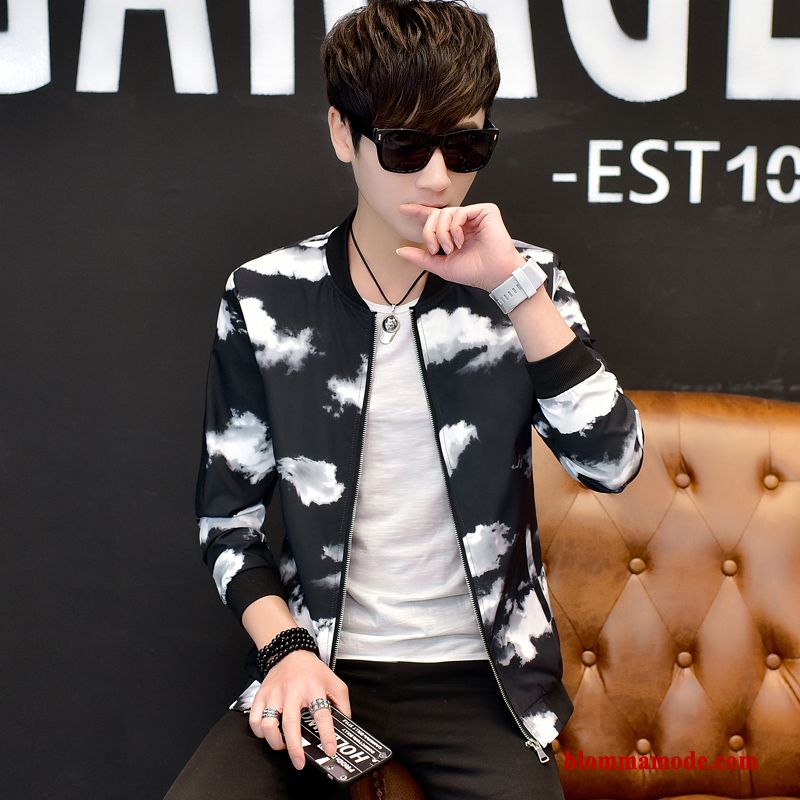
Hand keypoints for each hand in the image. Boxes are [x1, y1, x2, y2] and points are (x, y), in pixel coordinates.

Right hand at [249, 649, 351, 770]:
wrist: (291, 652)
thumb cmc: (313, 671)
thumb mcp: (335, 683)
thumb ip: (342, 705)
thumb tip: (344, 728)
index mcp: (313, 687)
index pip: (322, 714)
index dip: (326, 735)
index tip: (330, 750)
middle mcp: (292, 691)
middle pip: (291, 723)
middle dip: (295, 748)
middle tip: (299, 763)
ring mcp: (274, 694)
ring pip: (268, 725)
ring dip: (275, 742)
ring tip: (284, 746)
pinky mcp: (261, 696)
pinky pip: (255, 720)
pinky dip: (260, 732)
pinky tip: (269, 734)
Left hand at [396, 202, 526, 292]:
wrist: (494, 275)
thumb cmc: (474, 272)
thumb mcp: (441, 266)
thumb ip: (421, 257)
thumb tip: (400, 251)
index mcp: (455, 232)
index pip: (435, 218)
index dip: (419, 212)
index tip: (402, 209)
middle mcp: (464, 222)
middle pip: (437, 215)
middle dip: (430, 232)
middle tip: (435, 249)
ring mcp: (475, 215)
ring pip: (446, 212)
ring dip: (442, 233)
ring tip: (451, 248)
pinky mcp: (486, 211)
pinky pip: (460, 211)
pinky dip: (455, 227)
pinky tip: (460, 240)